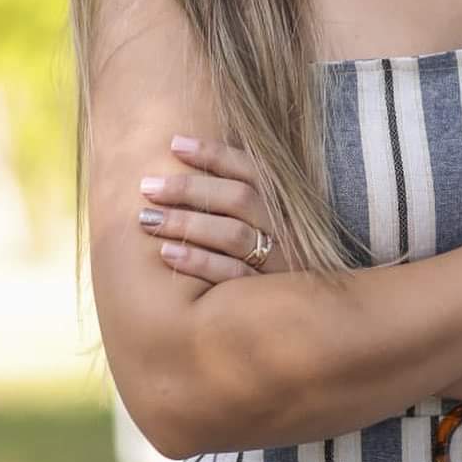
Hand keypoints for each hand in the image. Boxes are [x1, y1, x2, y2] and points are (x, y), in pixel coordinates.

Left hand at [138, 135, 294, 282]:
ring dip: (187, 223)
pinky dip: (199, 262)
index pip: (249, 169)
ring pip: (233, 234)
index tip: (174, 143)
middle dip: (190, 188)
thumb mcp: (269, 224)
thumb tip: (189, 161)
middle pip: (238, 198)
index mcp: (284, 204)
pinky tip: (167, 253)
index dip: (213, 153)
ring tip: (146, 219)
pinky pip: (231, 274)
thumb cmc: (274, 261)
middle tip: (147, 186)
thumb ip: (239, 199)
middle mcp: (285, 228)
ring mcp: (278, 261)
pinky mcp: (264, 294)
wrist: (314, 317)